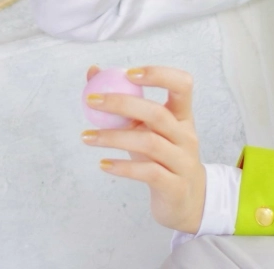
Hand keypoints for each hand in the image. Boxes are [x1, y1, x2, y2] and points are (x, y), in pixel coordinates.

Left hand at [82, 65, 205, 233]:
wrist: (185, 201)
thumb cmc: (161, 158)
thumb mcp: (145, 129)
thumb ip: (123, 103)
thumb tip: (93, 72)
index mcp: (182, 116)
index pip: (182, 85)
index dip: (158, 75)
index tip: (128, 73)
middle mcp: (186, 136)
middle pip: (157, 113)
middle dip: (122, 103)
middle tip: (91, 101)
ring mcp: (183, 162)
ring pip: (149, 143)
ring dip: (113, 137)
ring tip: (86, 137)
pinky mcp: (176, 186)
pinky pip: (149, 172)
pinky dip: (123, 167)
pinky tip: (103, 164)